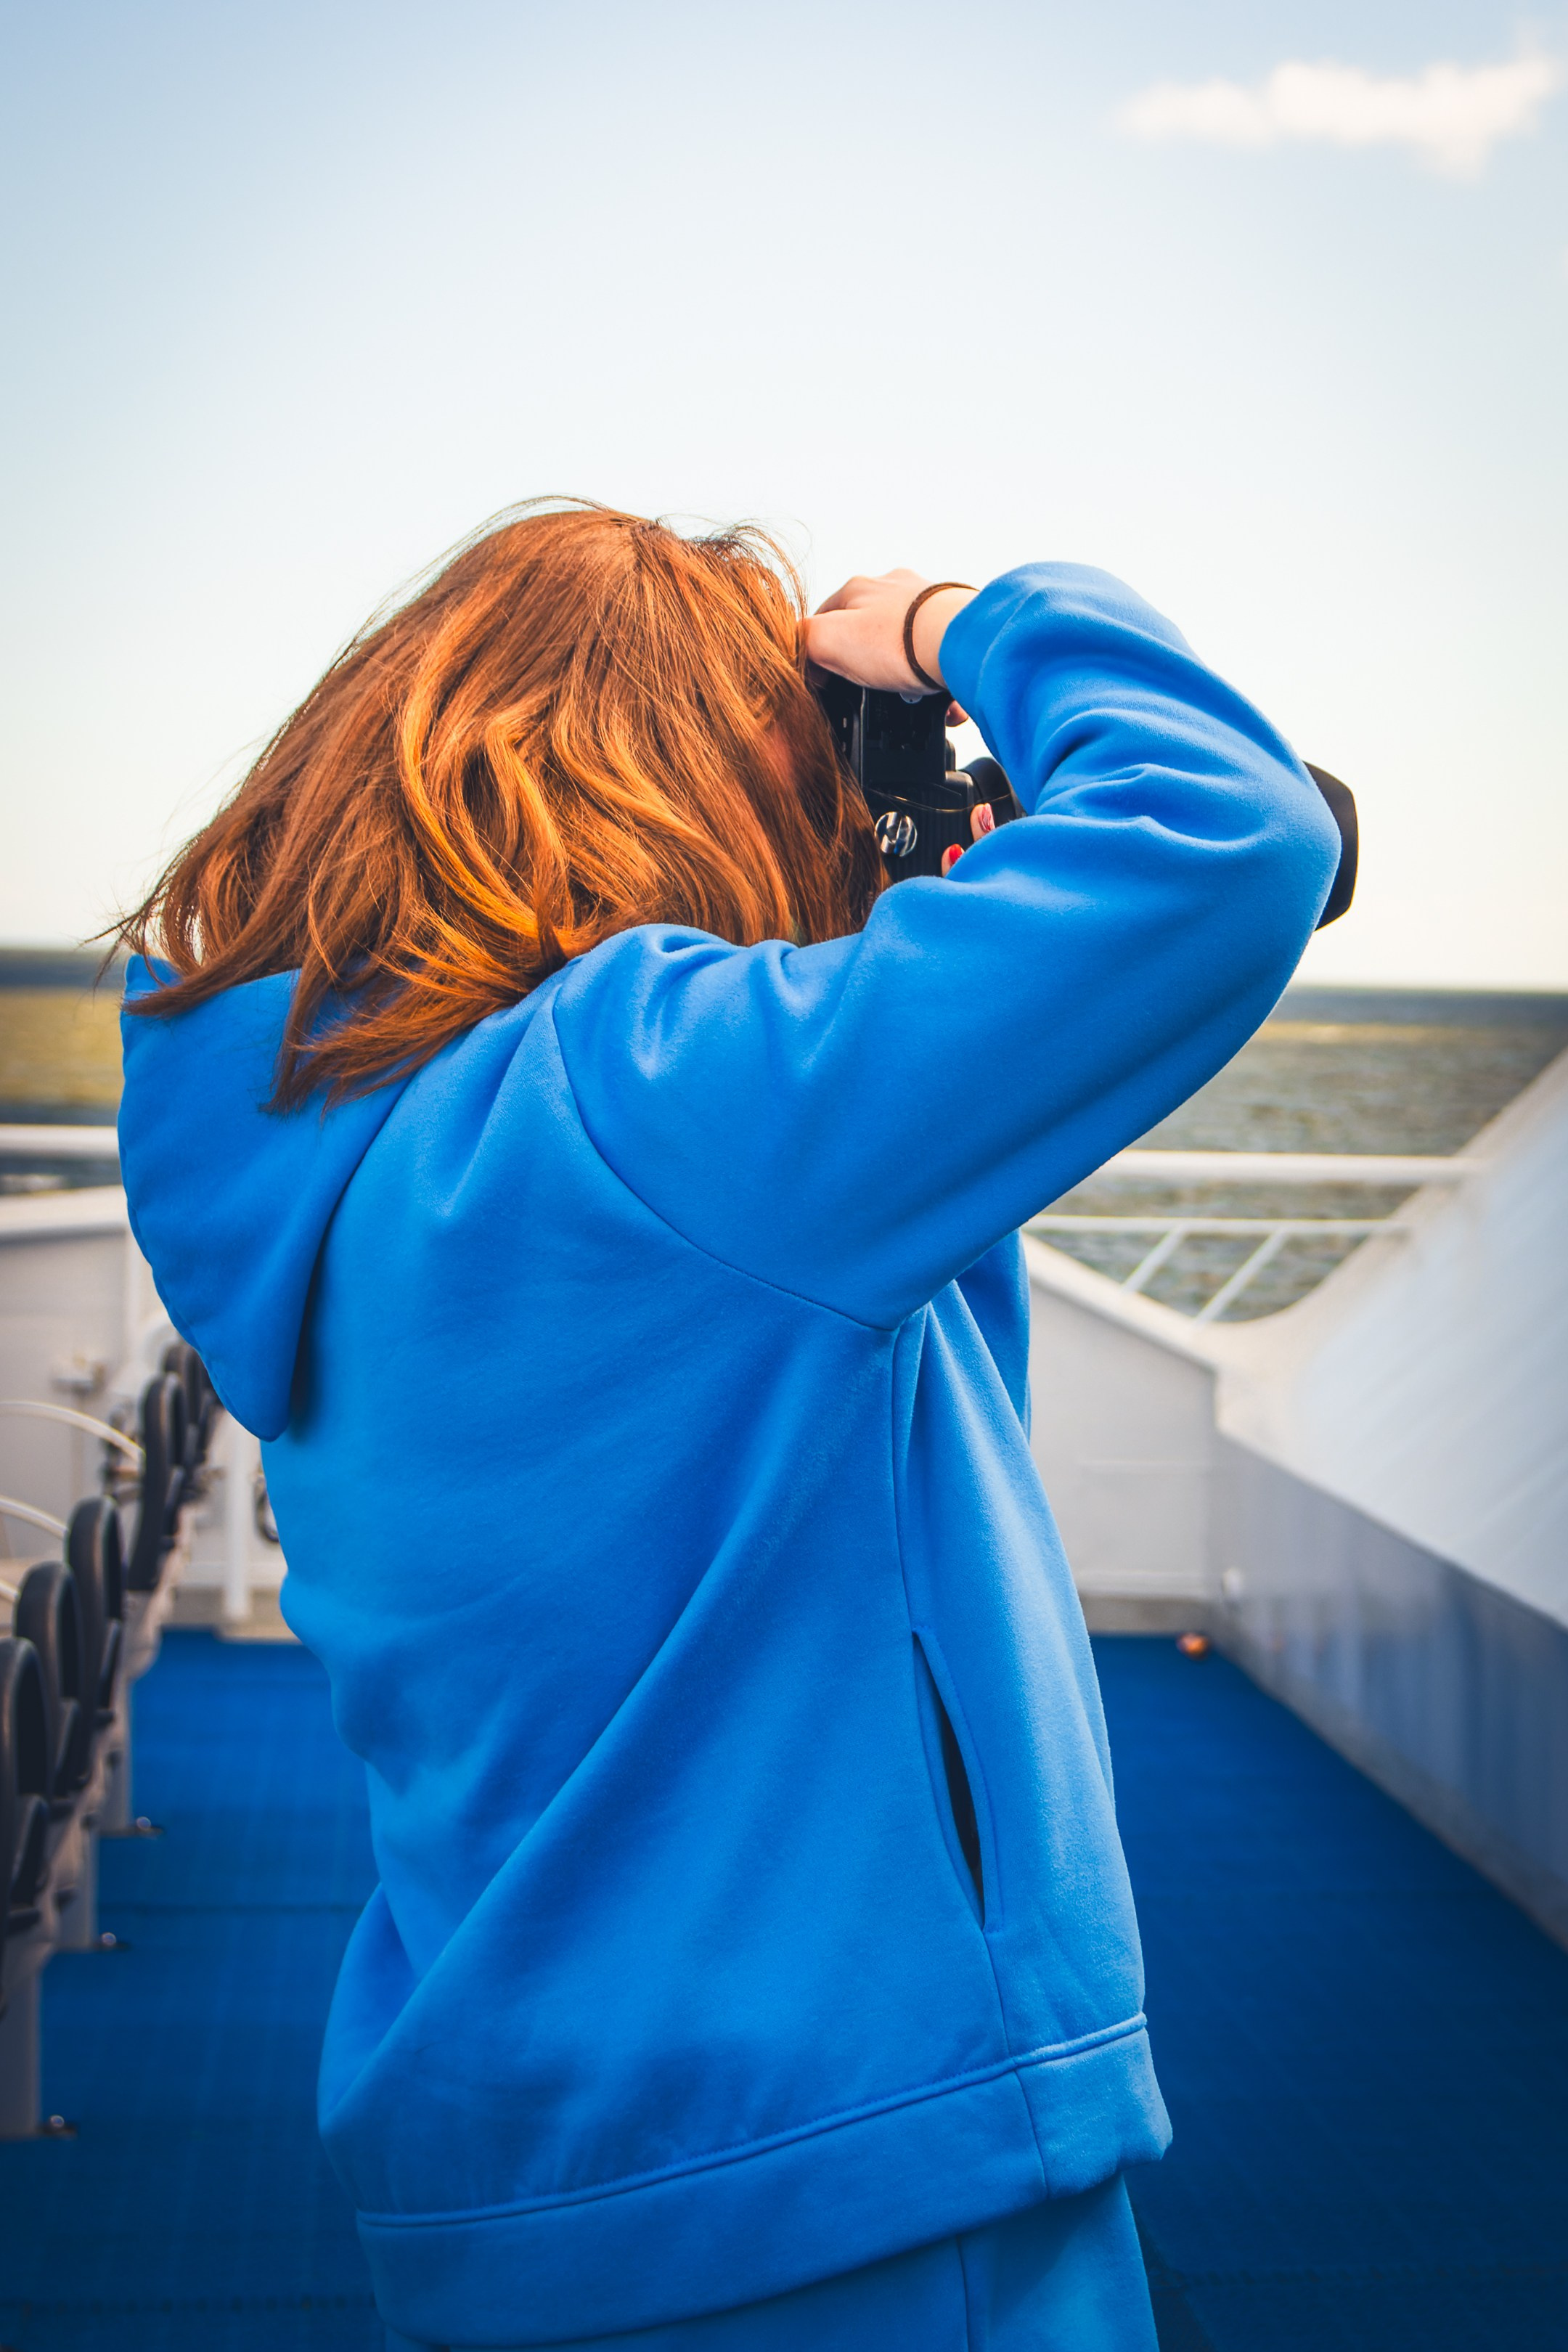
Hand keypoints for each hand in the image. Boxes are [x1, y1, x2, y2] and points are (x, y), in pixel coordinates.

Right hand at [802, 569, 974, 700]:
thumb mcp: (829, 640)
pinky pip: (940, 662)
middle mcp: (895, 591)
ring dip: (905, 681)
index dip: (820, 657)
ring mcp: (928, 608)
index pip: (824, 621)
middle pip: (867, 635)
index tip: (826, 685)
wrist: (962, 645)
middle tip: (871, 696)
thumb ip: (803, 641)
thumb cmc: (899, 641)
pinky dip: (938, 687)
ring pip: (905, 650)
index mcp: (858, 589)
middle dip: (867, 670)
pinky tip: (940, 705)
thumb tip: (797, 652)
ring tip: (909, 702)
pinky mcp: (957, 629)